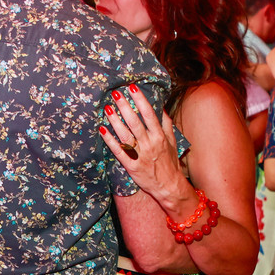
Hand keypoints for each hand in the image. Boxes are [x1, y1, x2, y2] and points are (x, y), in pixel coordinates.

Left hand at [99, 84, 192, 210]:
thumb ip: (166, 124)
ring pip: (125, 135)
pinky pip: (119, 151)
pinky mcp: (131, 166)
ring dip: (115, 121)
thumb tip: (161, 108)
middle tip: (115, 93)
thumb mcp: (172, 142)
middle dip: (125, 107)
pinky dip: (110, 141)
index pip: (149, 115)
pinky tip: (102, 130)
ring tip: (107, 108)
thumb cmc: (169, 163)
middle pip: (135, 122)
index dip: (140, 100)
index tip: (132, 88)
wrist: (169, 186)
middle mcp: (149, 144)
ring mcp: (139, 155)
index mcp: (160, 137)